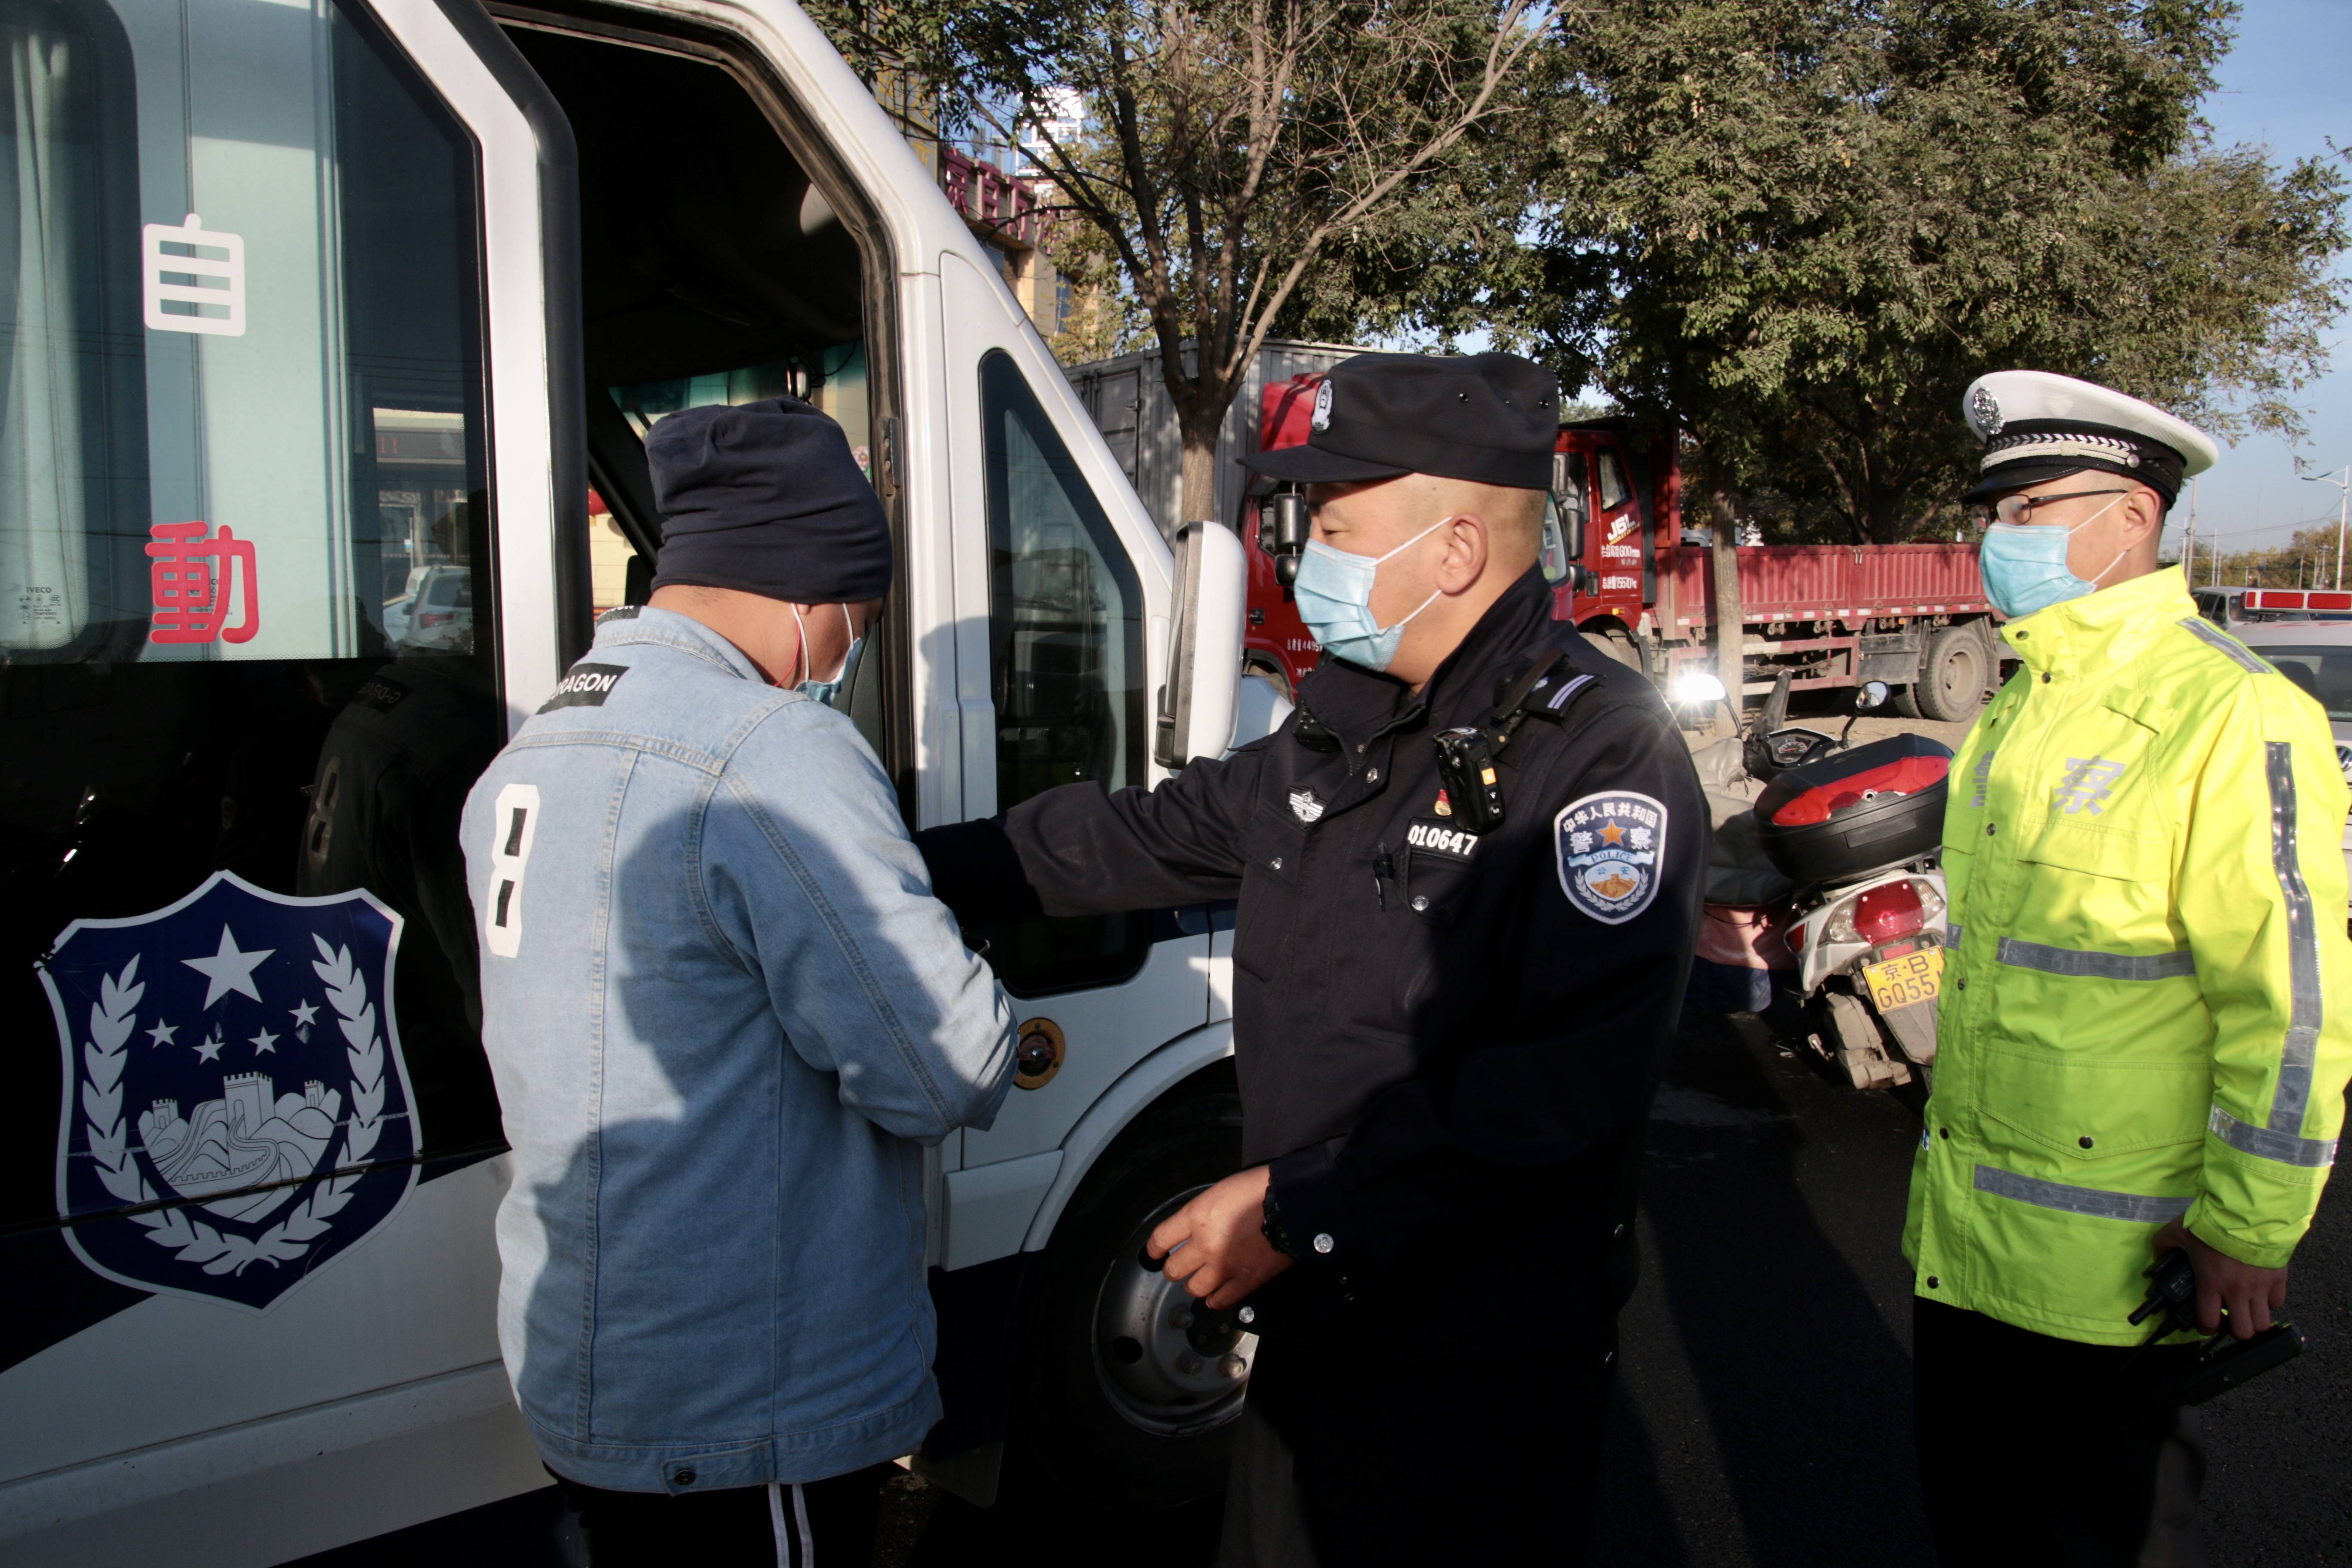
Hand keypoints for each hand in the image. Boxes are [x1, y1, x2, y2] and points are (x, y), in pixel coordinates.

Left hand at [1147, 1165, 1293, 1309]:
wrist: (1293, 1204)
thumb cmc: (1259, 1189)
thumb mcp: (1220, 1191)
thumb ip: (1202, 1213)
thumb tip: (1195, 1229)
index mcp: (1196, 1217)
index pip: (1160, 1240)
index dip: (1154, 1249)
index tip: (1155, 1252)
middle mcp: (1205, 1245)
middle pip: (1173, 1270)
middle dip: (1175, 1267)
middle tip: (1182, 1264)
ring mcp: (1224, 1267)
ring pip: (1194, 1289)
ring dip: (1195, 1284)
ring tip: (1201, 1278)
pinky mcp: (1245, 1282)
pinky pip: (1220, 1301)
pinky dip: (1215, 1299)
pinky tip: (1217, 1293)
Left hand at [2153, 1218, 2288, 1339]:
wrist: (2248, 1212)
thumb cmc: (2213, 1223)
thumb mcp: (2178, 1231)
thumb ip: (2164, 1244)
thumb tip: (2157, 1254)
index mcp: (2211, 1283)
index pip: (2209, 1322)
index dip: (2206, 1328)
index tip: (2205, 1325)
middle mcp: (2237, 1291)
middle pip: (2242, 1331)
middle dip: (2234, 1330)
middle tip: (2229, 1320)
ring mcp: (2260, 1287)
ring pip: (2263, 1323)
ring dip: (2254, 1320)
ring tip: (2246, 1311)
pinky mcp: (2279, 1279)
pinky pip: (2278, 1303)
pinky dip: (2270, 1302)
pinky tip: (2261, 1293)